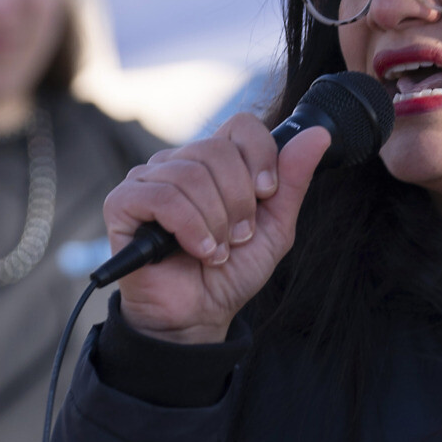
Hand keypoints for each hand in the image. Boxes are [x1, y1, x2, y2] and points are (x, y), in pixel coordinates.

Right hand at [106, 113, 327, 343]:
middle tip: (239, 236)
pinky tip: (198, 250)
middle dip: (238, 201)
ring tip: (217, 251)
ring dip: (215, 221)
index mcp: (214, 162)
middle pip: (217, 150)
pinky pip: (163, 196)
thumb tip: (318, 135)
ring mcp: (147, 179)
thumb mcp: (275, 227)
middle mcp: (178, 162)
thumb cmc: (231, 272)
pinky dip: (190, 227)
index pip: (241, 126)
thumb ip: (293, 181)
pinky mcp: (123, 202)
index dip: (260, 158)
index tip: (267, 194)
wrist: (199, 315)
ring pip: (190, 174)